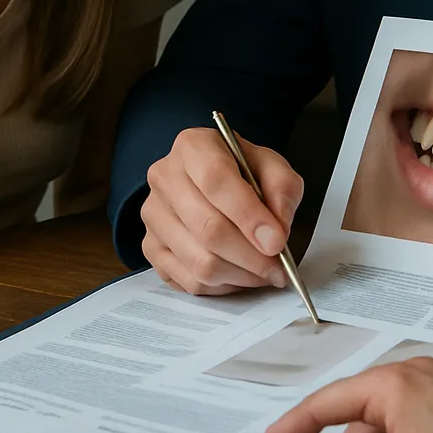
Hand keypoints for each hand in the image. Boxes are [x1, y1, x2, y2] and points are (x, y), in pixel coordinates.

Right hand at [141, 127, 303, 294]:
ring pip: (199, 261)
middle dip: (251, 256)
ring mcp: (153, 213)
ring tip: (263, 272)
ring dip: (240, 275)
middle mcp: (165, 176)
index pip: (216, 181)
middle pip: (208, 228)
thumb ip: (282, 190)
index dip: (249, 216)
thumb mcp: (271, 166)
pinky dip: (221, 286)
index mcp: (193, 146)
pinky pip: (189, 281)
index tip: (276, 241)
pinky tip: (239, 274)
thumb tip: (276, 232)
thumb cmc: (242, 171)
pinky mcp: (150, 246)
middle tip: (278, 267)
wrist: (212, 180)